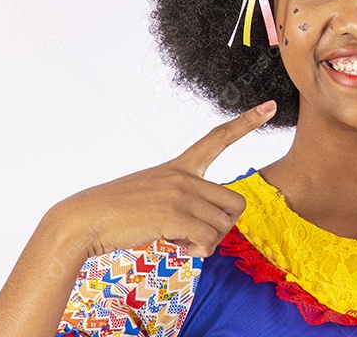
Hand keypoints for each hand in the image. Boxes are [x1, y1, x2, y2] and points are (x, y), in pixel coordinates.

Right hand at [52, 100, 276, 259]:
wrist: (84, 220)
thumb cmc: (117, 212)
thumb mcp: (153, 193)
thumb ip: (182, 199)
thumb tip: (206, 226)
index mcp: (180, 166)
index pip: (218, 137)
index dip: (246, 122)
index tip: (271, 106)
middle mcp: (184, 175)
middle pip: (235, 203)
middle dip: (223, 227)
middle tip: (196, 235)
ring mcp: (180, 193)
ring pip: (223, 226)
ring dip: (206, 242)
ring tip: (178, 239)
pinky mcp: (175, 214)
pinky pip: (208, 239)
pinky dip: (198, 251)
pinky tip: (176, 245)